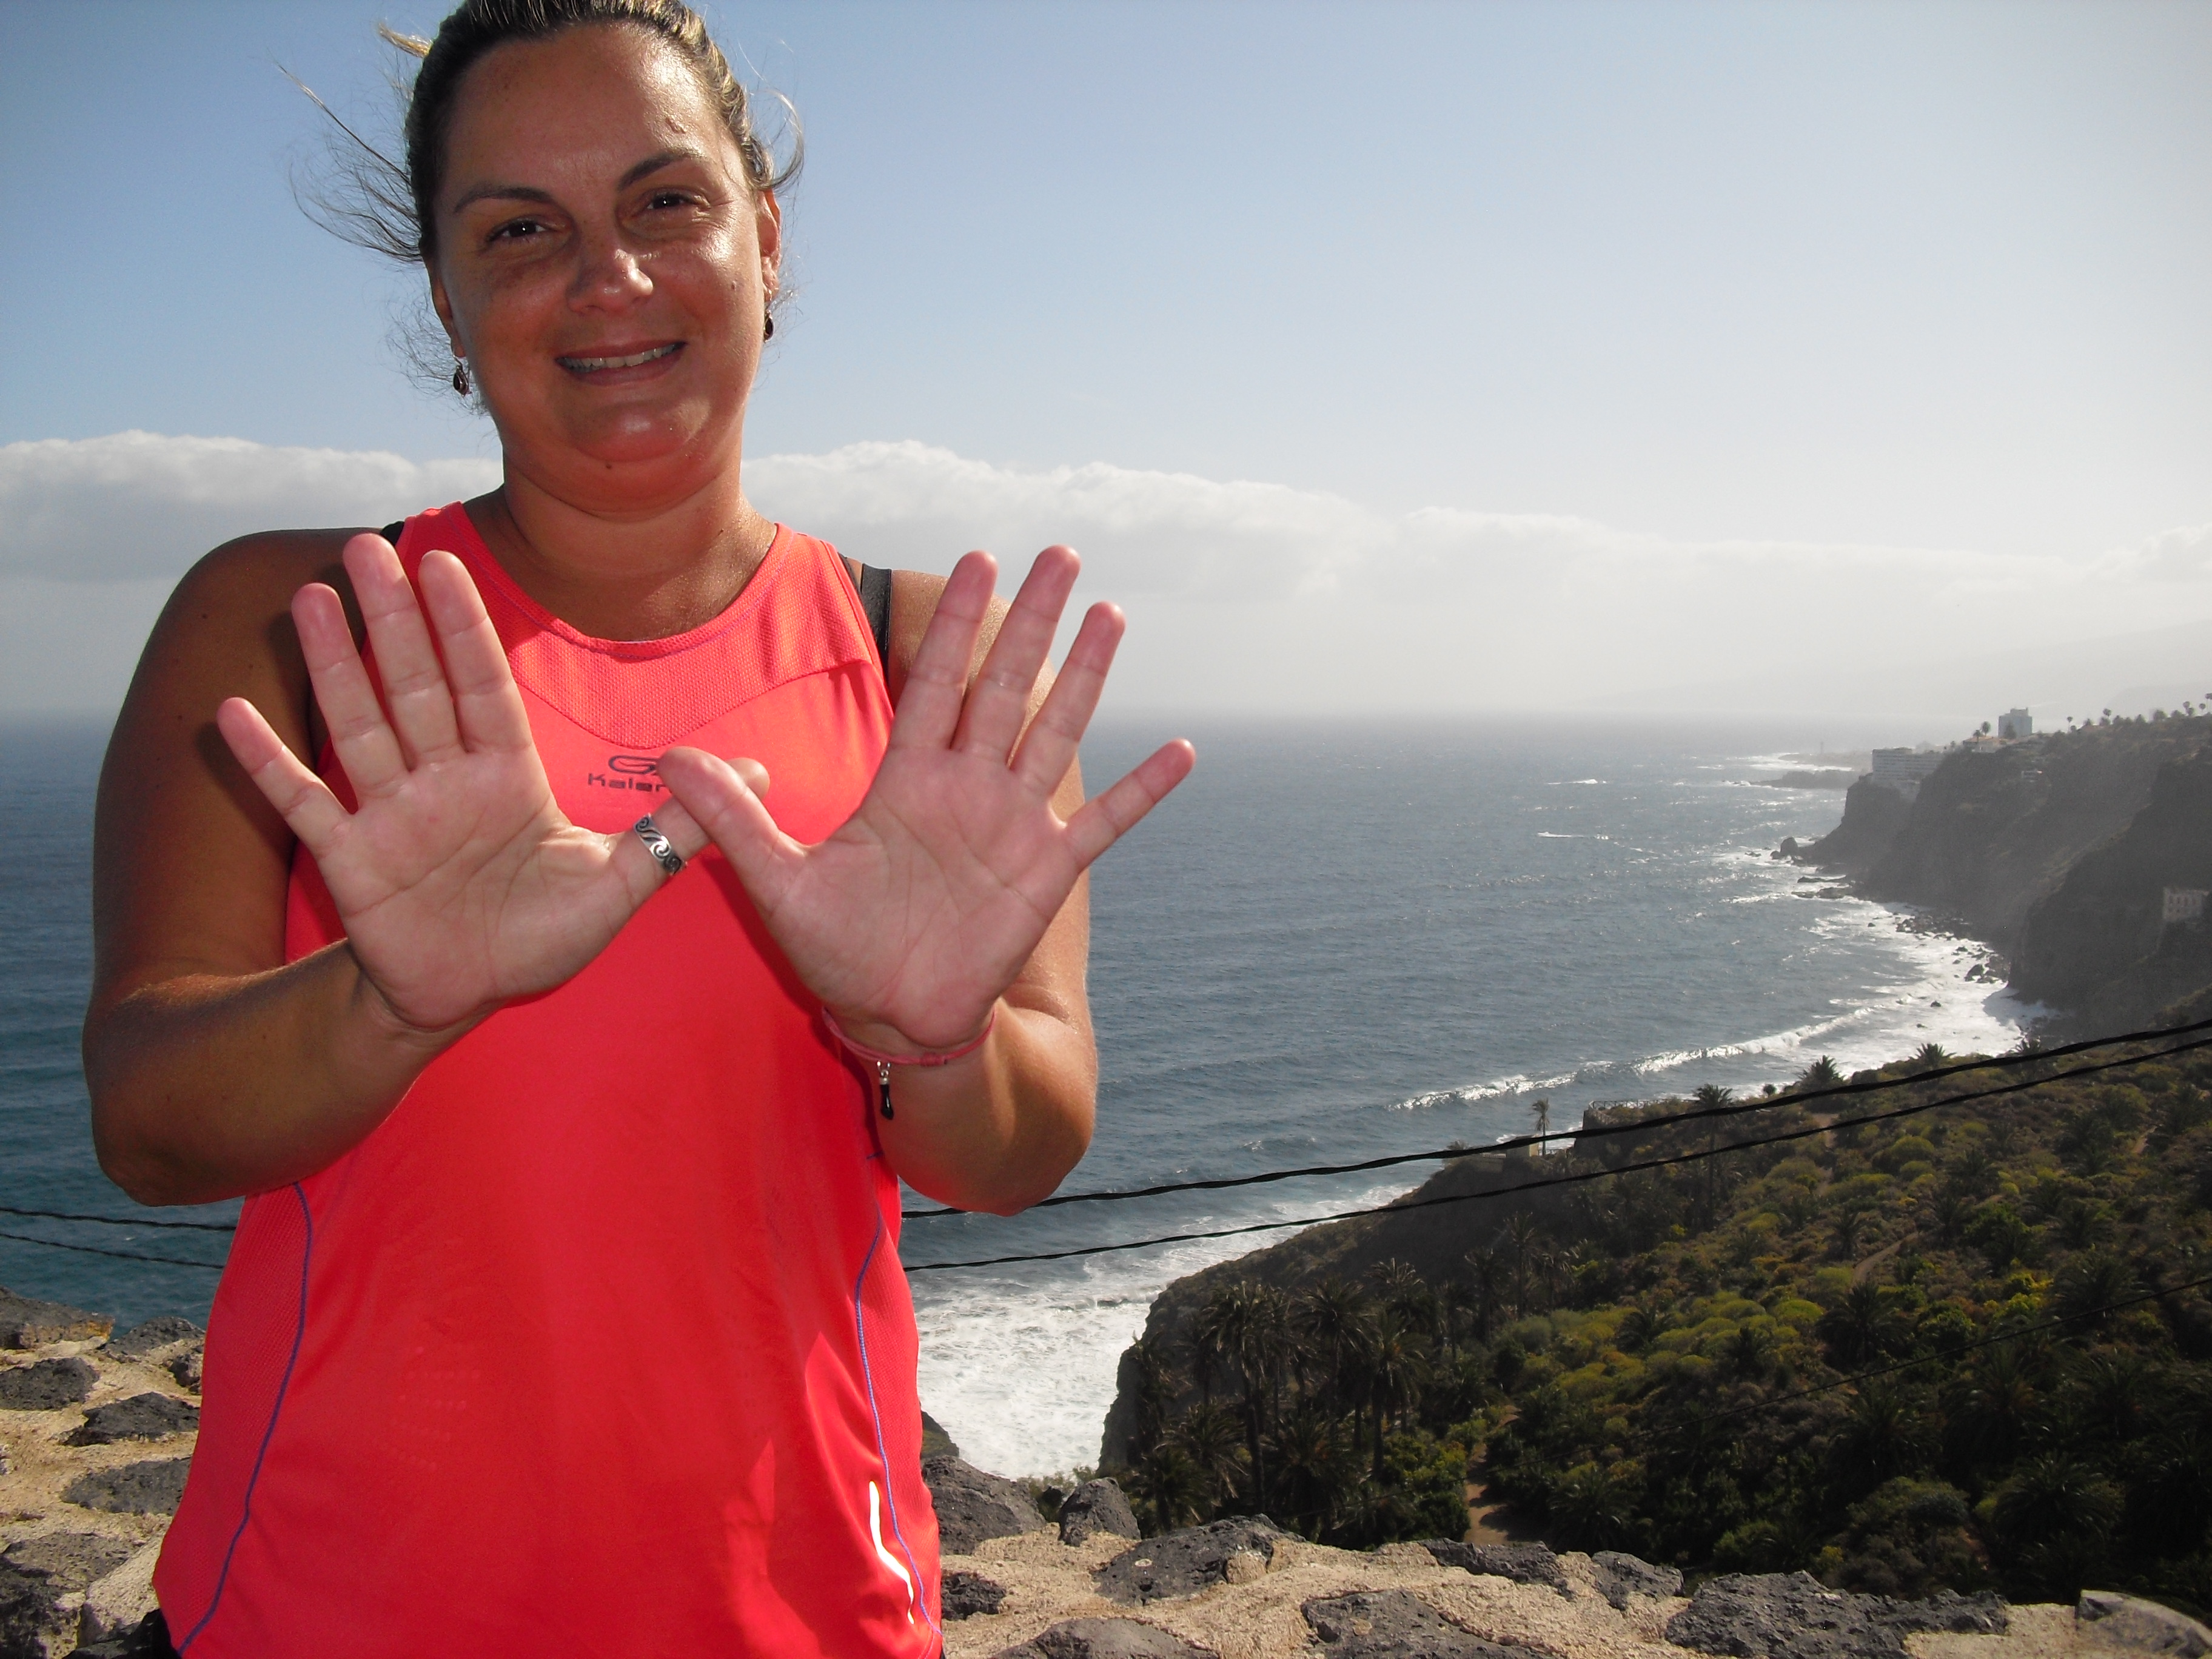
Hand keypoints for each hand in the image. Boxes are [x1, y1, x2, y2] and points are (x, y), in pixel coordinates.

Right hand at [216, 533, 736, 1036]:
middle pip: (416, 685)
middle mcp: (442, 781)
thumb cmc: (543, 934)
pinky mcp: (350, 862)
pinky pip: (304, 804)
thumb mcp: (624, 880)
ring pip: (360, 725)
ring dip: (334, 663)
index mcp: (504, 775)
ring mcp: (391, 815)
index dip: (463, 626)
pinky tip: (231, 711)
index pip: (482, 683)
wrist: (472, 995)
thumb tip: (766, 773)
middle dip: (393, 619)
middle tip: (369, 545)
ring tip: (311, 595)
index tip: (444, 562)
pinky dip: (268, 762)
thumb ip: (682, 825)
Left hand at [656, 547, 1193, 1052]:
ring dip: (1084, 676)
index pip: (936, 682)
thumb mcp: (774, 880)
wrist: (889, 1016)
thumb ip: (733, 815)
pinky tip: (1181, 750)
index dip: (955, 623)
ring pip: (1055, 733)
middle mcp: (966, 788)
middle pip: (1004, 686)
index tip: (976, 560)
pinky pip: (1102, 822)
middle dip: (1030, 619)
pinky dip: (1142, 790)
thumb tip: (666, 756)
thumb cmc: (836, 950)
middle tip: (1059, 552)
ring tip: (1111, 614)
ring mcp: (1010, 826)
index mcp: (907, 779)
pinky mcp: (1044, 873)